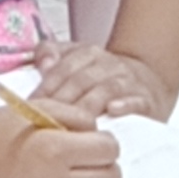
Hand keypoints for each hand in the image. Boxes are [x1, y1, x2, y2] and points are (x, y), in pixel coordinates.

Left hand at [17, 40, 172, 124]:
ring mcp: (128, 80)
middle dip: (63, 101)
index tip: (32, 107)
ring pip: (106, 89)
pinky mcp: (146, 99)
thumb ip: (52, 54)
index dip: (46, 87)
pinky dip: (126, 104)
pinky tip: (113, 110)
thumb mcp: (74, 60)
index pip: (63, 68)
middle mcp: (108, 64)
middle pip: (81, 80)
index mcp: (88, 53)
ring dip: (88, 106)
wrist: (146, 80)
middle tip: (48, 121)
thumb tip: (43, 64)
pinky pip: (137, 100)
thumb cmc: (100, 78)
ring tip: (73, 123)